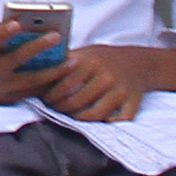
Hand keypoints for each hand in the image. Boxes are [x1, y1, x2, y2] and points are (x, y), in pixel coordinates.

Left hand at [40, 42, 175, 127]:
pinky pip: (117, 121)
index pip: (63, 84)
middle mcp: (105, 76)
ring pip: (93, 115)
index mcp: (90, 61)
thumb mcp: (85, 52)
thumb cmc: (105, 58)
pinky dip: (106, 123)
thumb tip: (35, 69)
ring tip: (72, 115)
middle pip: (75, 102)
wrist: (140, 62)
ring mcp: (120, 90)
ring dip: (79, 119)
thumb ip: (64, 60)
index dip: (51, 95)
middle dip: (61, 109)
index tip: (46, 98)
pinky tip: (97, 119)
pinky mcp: (132, 102)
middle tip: (56, 109)